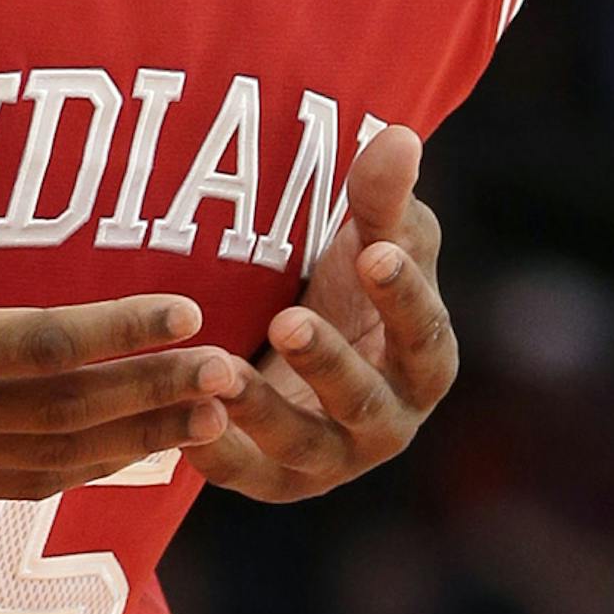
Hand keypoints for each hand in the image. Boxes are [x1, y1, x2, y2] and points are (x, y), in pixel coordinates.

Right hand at [0, 118, 244, 498]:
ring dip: (129, 441)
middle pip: (59, 415)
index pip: (36, 345)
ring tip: (208, 422)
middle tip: (234, 374)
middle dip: (150, 395)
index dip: (118, 332)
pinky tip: (124, 453)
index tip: (187, 312)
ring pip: (43, 461)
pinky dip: (75, 469)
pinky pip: (6, 481)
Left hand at [184, 124, 457, 502]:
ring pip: (302, 446)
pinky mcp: (272, 476)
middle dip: (329, 364)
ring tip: (219, 369)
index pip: (425, 335)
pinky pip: (245, 475)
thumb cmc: (348, 284)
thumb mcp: (367, 237)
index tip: (376, 253)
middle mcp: (384, 418)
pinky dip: (217, 454)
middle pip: (365, 402)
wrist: (287, 336)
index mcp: (422, 361)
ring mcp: (329, 455)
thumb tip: (400, 137)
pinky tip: (187, 420)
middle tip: (288, 320)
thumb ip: (381, 197)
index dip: (405, 297)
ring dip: (262, 412)